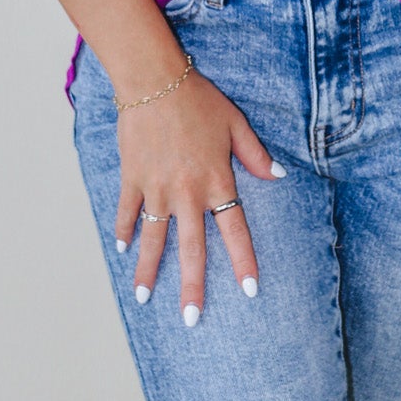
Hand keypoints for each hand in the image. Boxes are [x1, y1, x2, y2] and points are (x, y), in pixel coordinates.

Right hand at [114, 66, 284, 323]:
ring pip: (153, 238)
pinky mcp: (132, 178)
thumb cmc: (198, 98)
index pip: (234, 230)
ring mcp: (156, 188)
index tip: (250, 291)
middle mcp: (186, 193)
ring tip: (143, 299)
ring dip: (147, 270)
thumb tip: (278, 175)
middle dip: (192, 287)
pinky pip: (127, 211)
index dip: (243, 261)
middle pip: (191, 249)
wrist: (154, 80)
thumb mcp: (235, 123)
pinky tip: (122, 250)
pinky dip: (124, 231)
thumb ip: (255, 154)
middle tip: (191, 319)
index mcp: (216, 181)